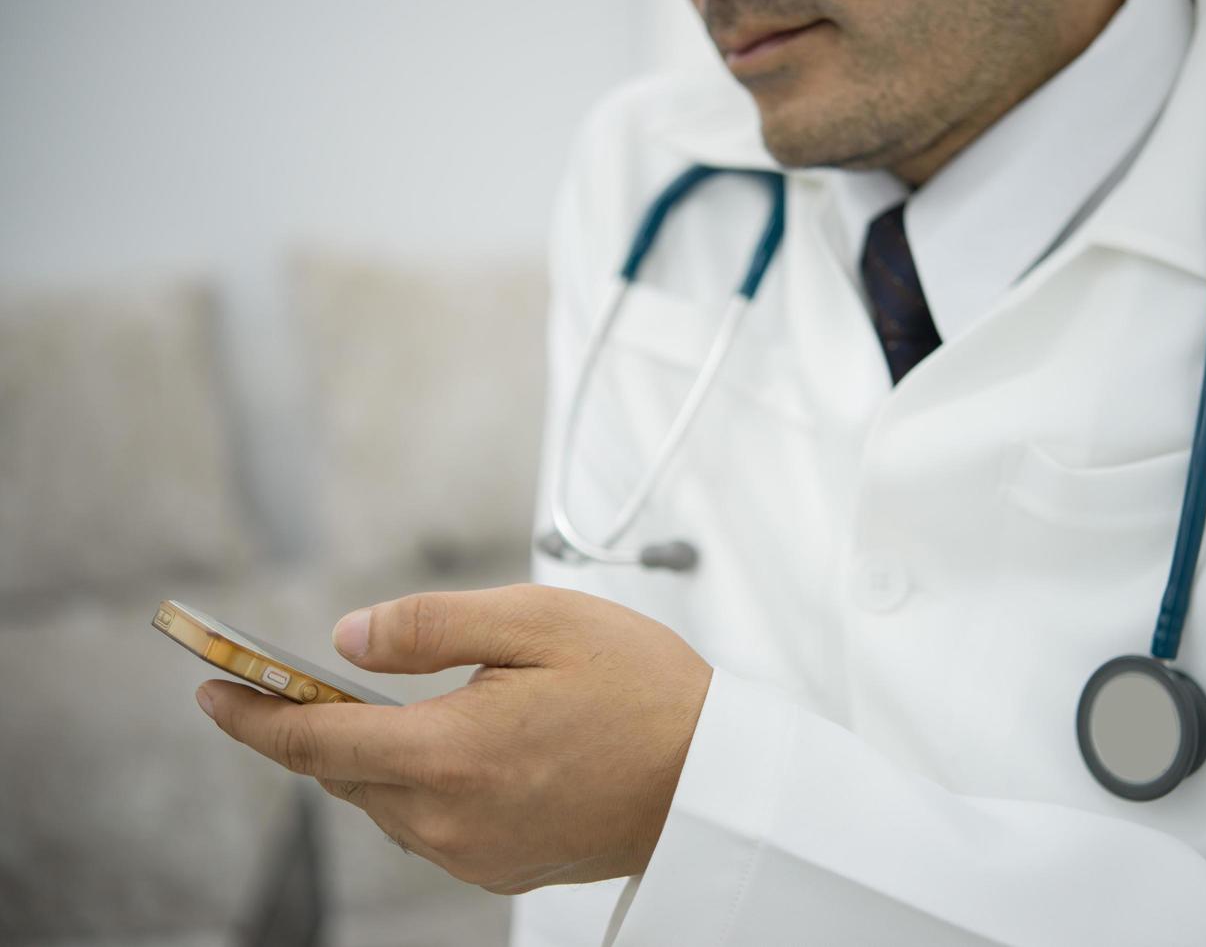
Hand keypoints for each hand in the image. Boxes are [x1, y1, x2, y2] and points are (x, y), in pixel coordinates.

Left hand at [194, 585, 712, 893]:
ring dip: (366, 754)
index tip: (210, 689)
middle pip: (340, 773)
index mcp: (452, 753)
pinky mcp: (499, 866)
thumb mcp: (540, 621)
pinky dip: (412, 783)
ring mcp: (474, 852)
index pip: (314, 739)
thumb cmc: (642, 692)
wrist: (712, 779)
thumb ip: (432, 627)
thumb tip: (349, 637)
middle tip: (290, 683)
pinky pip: (425, 824)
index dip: (251, 714)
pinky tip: (446, 747)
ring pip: (380, 800)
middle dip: (307, 728)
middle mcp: (450, 819)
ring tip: (384, 707)